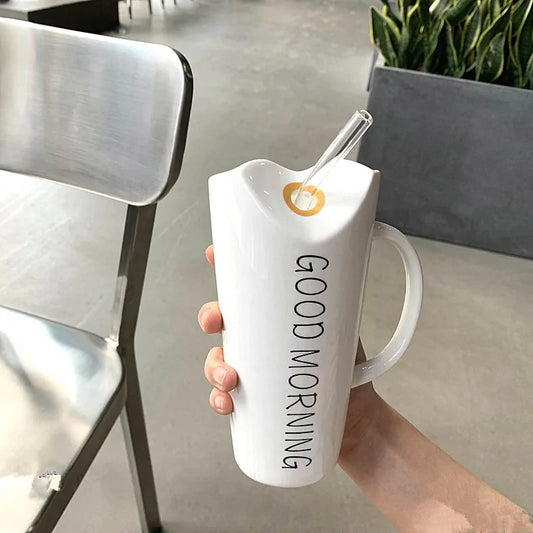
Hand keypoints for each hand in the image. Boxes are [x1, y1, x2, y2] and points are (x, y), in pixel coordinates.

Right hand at [198, 245, 380, 453]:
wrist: (355, 418)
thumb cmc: (345, 370)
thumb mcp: (342, 332)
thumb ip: (336, 306)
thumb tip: (342, 268)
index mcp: (275, 319)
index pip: (246, 291)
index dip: (226, 271)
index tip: (214, 256)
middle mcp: (259, 342)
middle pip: (221, 322)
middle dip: (210, 318)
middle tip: (215, 322)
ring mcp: (253, 371)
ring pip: (216, 360)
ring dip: (213, 366)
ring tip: (230, 379)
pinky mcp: (251, 402)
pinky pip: (222, 397)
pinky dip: (218, 400)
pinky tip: (226, 403)